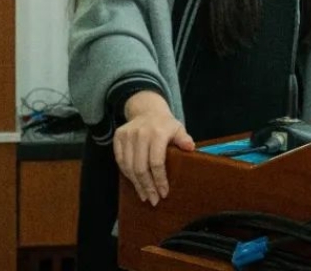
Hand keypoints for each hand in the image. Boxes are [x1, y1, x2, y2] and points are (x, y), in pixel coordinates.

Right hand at [113, 90, 194, 205]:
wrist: (147, 110)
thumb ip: (184, 139)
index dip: (159, 180)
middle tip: (153, 200)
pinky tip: (135, 183)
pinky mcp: (118, 137)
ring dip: (137, 184)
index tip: (164, 193)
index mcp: (157, 133)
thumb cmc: (165, 125)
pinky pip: (120, 161)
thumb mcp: (178, 128)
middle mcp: (140, 133)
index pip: (156, 162)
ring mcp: (127, 135)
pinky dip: (127, 175)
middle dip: (147, 187)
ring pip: (128, 167)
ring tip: (144, 196)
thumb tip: (191, 148)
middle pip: (141, 167)